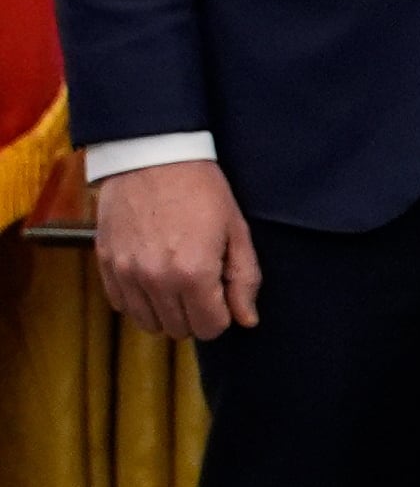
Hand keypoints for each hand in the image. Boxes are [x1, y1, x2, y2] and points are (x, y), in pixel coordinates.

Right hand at [91, 160, 259, 340]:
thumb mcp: (236, 230)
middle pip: (179, 330)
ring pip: (148, 323)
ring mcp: (126, 274)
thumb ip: (244, 279)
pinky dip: (140, 300)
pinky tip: (154, 276)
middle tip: (204, 284)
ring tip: (178, 280)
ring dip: (167, 311)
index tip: (223, 294)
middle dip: (197, 315)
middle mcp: (156, 280)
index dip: (222, 315)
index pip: (210, 328)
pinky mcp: (105, 264)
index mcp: (194, 273)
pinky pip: (122, 305)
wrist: (153, 157)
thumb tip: (247, 320)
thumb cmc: (202, 190)